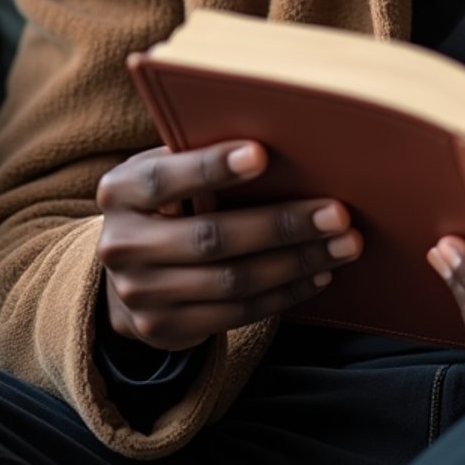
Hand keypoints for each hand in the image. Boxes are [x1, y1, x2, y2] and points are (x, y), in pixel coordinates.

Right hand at [95, 141, 362, 349]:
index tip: (262, 154)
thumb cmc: (166, 201)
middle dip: (282, 224)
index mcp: (121, 191)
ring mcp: (140, 294)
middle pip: (212, 236)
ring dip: (296, 263)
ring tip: (343, 245)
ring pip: (232, 280)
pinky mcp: (164, 329)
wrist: (125, 274)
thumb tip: (281, 136)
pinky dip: (283, 293)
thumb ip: (200, 155)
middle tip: (337, 212)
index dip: (212, 167)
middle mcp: (122, 245)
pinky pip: (236, 312)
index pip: (166, 178)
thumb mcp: (167, 170)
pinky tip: (316, 274)